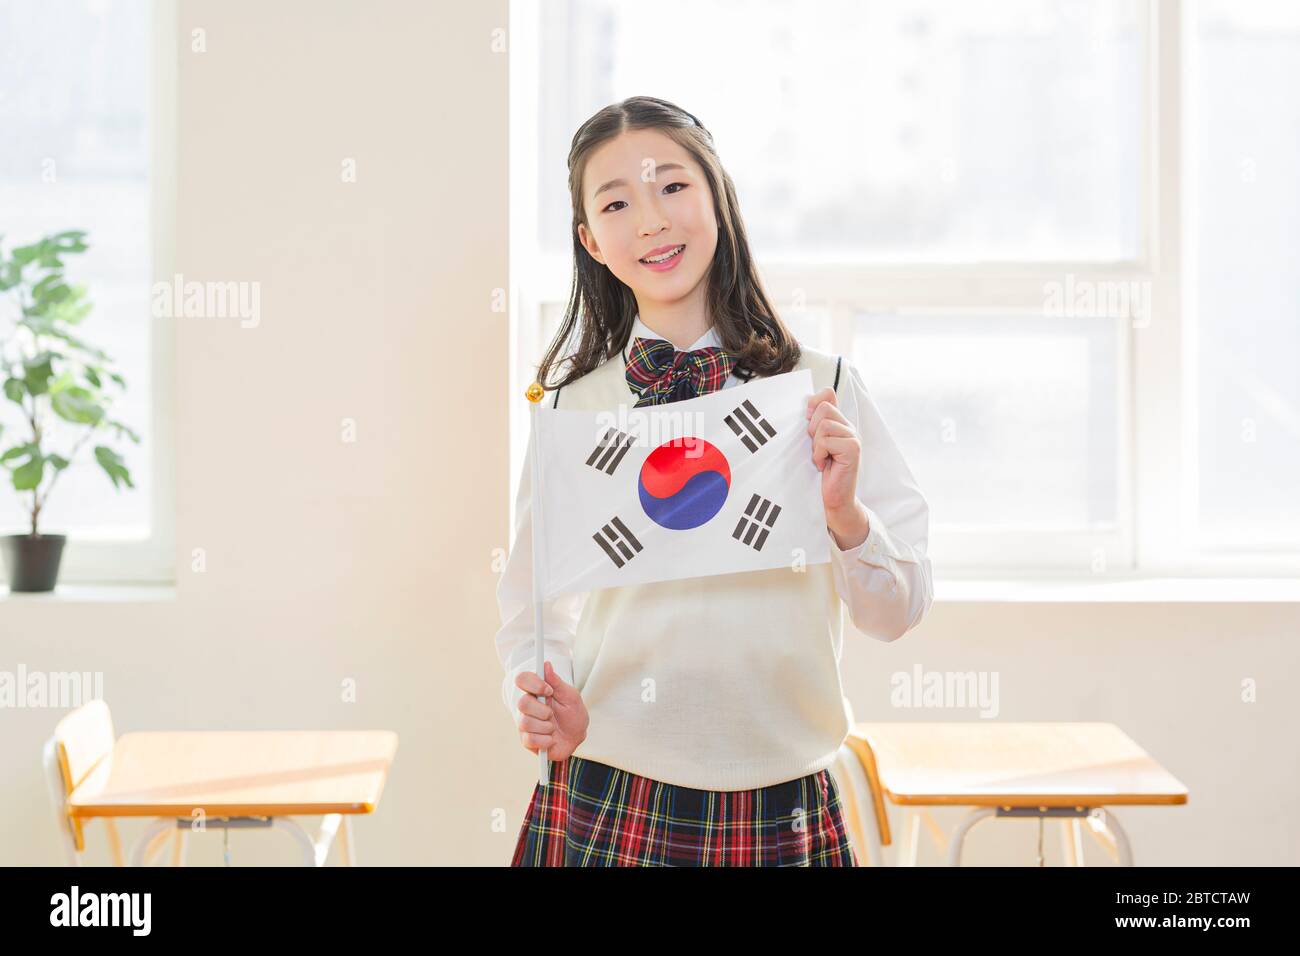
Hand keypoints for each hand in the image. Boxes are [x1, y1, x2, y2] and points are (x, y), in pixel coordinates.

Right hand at [514, 661, 588, 760]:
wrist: (577, 738)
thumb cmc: (573, 714)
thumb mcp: (571, 697)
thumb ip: (557, 682)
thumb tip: (546, 664)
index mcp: (536, 692)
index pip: (522, 679)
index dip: (533, 683)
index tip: (549, 690)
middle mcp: (528, 706)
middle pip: (522, 703)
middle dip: (542, 710)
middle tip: (552, 714)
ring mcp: (525, 723)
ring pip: (525, 722)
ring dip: (546, 727)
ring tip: (553, 728)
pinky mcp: (526, 741)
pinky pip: (530, 739)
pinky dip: (545, 740)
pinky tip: (551, 739)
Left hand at [806, 386, 869, 549]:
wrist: (832, 500)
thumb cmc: (820, 473)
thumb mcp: (813, 443)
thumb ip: (814, 421)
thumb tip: (813, 398)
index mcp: (839, 422)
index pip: (827, 394)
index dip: (813, 405)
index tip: (808, 424)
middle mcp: (849, 427)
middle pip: (823, 408)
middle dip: (812, 430)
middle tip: (817, 449)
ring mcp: (853, 437)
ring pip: (823, 425)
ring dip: (815, 445)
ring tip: (821, 458)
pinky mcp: (853, 449)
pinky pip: (826, 440)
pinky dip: (819, 454)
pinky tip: (824, 465)